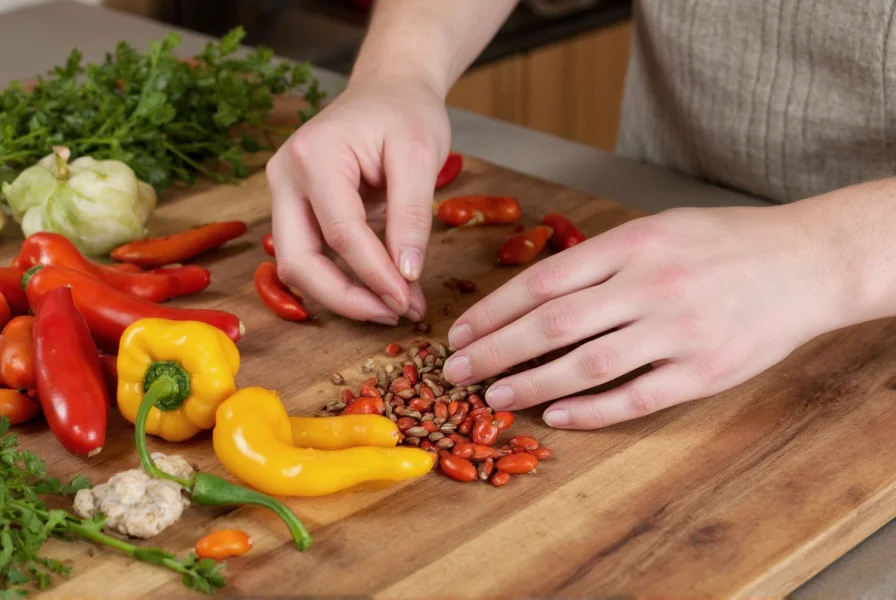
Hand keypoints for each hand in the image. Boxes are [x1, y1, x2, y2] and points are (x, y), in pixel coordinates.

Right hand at [266, 74, 449, 323]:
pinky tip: (380, 289)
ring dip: (344, 295)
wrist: (389, 90)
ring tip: (393, 306)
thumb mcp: (420, 155)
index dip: (374, 276)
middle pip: (299, 260)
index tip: (408, 303)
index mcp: (313, 156)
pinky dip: (344, 278)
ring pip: (299, 265)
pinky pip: (313, 255)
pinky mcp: (296, 208)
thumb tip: (406, 275)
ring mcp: (285, 194)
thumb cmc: (406, 113)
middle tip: (393, 314)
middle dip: (345, 299)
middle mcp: (285, 177)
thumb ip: (412, 216)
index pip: (340, 234)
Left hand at [442, 205, 848, 429]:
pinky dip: (592, 411)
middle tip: (456, 373)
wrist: (805, 262)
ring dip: (532, 383)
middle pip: (552, 324)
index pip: (543, 282)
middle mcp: (649, 285)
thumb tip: (534, 295)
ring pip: (587, 365)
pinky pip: (636, 397)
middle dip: (495, 350)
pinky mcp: (704, 372)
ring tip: (494, 396)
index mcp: (631, 245)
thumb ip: (600, 259)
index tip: (462, 334)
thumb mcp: (656, 229)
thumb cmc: (722, 243)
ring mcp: (677, 331)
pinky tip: (558, 416)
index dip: (494, 312)